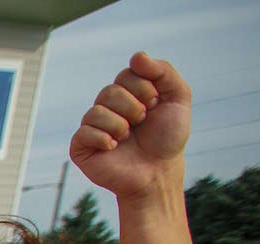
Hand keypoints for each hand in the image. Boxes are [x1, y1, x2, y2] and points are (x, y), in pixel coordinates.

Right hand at [71, 53, 189, 202]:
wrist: (158, 172)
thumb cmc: (168, 138)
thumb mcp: (178, 98)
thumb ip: (164, 72)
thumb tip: (137, 55)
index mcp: (128, 94)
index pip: (126, 74)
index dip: (144, 87)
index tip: (156, 104)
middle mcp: (108, 108)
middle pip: (109, 91)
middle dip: (133, 106)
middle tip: (142, 121)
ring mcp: (93, 127)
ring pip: (97, 111)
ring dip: (120, 125)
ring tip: (128, 138)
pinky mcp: (81, 147)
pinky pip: (84, 132)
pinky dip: (103, 138)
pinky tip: (113, 147)